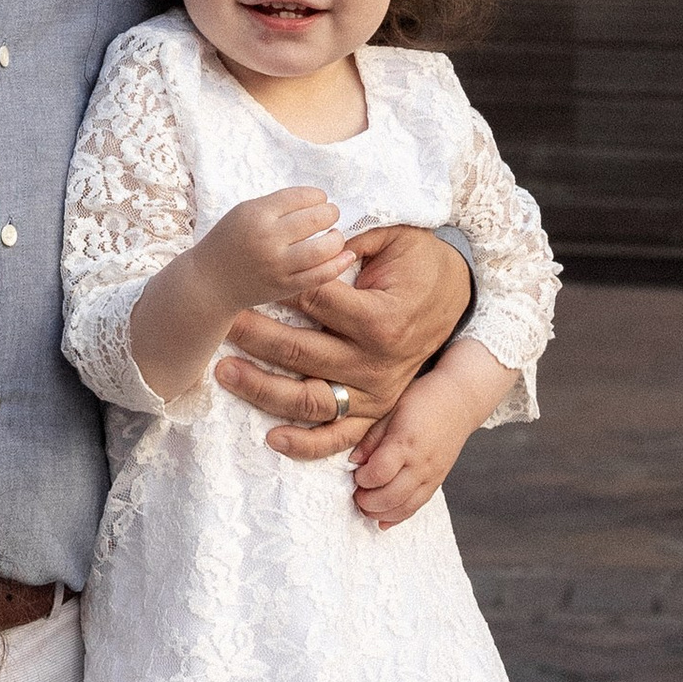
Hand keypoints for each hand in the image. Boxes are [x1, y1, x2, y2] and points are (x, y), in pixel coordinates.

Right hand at [198, 187, 358, 313]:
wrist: (209, 283)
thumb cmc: (229, 242)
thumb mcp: (244, 212)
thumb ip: (277, 206)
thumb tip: (318, 201)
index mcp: (256, 214)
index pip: (300, 197)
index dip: (317, 196)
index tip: (321, 199)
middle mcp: (268, 238)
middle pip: (315, 219)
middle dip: (330, 213)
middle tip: (331, 214)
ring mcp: (277, 265)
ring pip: (323, 248)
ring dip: (337, 238)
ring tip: (335, 235)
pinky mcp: (285, 287)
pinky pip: (320, 276)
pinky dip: (338, 264)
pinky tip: (346, 255)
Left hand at [218, 222, 471, 463]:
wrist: (461, 299)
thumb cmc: (422, 263)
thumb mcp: (397, 237)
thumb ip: (354, 237)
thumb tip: (311, 238)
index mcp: (381, 319)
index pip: (316, 303)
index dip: (278, 286)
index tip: (248, 276)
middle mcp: (376, 362)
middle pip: (300, 352)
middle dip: (253, 334)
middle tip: (221, 319)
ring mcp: (375, 392)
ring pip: (309, 400)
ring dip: (262, 389)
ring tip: (225, 370)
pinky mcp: (376, 411)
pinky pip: (338, 437)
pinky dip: (305, 444)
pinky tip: (271, 438)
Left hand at [350, 382, 470, 526]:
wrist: (459, 401)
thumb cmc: (422, 400)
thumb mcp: (391, 410)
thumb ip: (371, 438)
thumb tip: (353, 461)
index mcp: (406, 442)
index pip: (379, 473)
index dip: (362, 479)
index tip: (356, 473)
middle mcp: (421, 463)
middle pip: (390, 496)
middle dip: (367, 502)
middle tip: (355, 494)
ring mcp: (432, 475)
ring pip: (404, 507)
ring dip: (380, 513)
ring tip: (365, 506)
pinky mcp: (437, 482)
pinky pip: (417, 506)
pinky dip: (398, 516)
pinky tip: (382, 520)